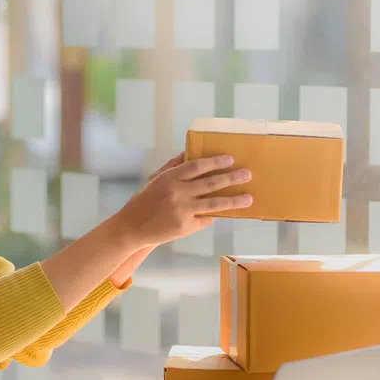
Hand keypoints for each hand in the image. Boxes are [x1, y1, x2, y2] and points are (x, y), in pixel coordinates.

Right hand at [111, 154, 251, 247]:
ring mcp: (182, 211)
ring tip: (248, 198)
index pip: (197, 166)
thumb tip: (189, 151)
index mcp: (169, 178)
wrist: (131, 228)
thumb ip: (172, 166)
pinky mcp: (184, 227)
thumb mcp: (154, 179)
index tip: (230, 159)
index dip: (215, 162)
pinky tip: (228, 212)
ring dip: (233, 200)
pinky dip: (216, 215)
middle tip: (247, 174)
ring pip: (214, 204)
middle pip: (210, 183)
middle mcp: (177, 193)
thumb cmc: (143, 201)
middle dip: (231, 178)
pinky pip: (205, 219)